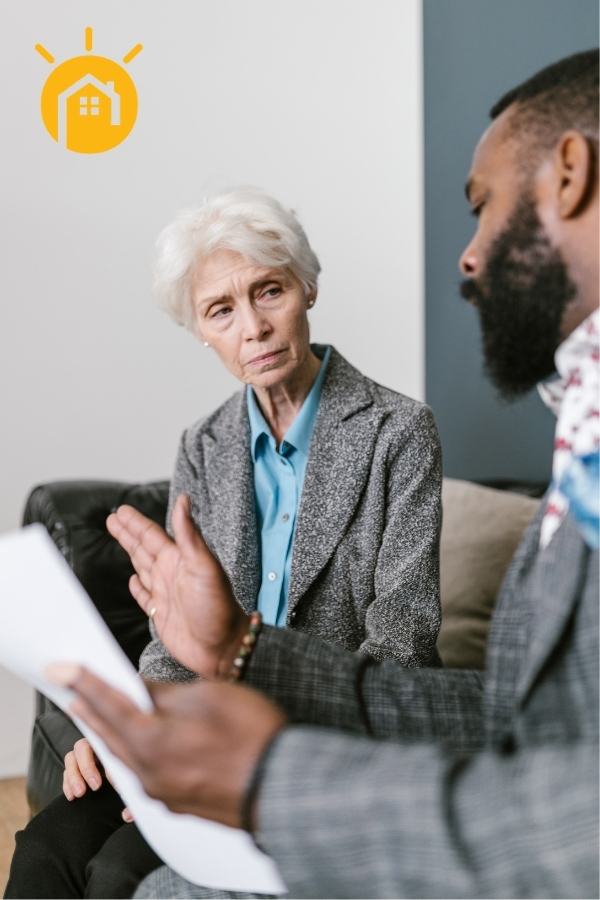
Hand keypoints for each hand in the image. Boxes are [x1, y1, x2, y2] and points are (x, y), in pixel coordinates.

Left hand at [48, 666, 286, 829]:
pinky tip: (133, 740)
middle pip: (108, 734)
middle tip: (70, 686)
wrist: (283, 787)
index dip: (84, 681)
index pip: (108, 704)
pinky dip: (131, 750)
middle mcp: (147, 773)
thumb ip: (164, 693)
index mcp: (152, 742)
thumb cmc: (251, 735)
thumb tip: (138, 689)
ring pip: (123, 756)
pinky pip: (141, 773)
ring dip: (108, 730)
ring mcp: (161, 793)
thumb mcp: (207, 697)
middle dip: (89, 707)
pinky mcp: (178, 802)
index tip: (61, 667)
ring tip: (94, 710)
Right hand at [63, 737, 133, 820]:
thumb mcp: (131, 791)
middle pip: (83, 747)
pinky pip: (65, 772)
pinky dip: (67, 783)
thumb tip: (127, 815)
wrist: (122, 785)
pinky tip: (72, 796)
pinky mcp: (74, 768)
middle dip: (87, 767)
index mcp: (111, 747)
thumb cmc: (127, 782)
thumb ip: (132, 803)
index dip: (109, 765)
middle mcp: (95, 748)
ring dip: (73, 776)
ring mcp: (82, 757)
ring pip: (71, 758)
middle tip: (95, 786)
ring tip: (80, 793)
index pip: (108, 749)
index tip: (115, 784)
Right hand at [106, 495, 248, 677]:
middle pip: (143, 547)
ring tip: (119, 539)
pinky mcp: (161, 614)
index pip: (152, 535)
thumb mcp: (203, 566)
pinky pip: (144, 596)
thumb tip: (183, 500)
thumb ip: (189, 534)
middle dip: (128, 533)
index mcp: (180, 559)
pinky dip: (137, 587)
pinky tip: (133, 580)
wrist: (222, 647)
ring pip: (141, 566)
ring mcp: (166, 594)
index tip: (121, 510)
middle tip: (113, 518)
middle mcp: (171, 573)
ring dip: (130, 552)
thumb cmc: (217, 607)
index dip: (136, 523)